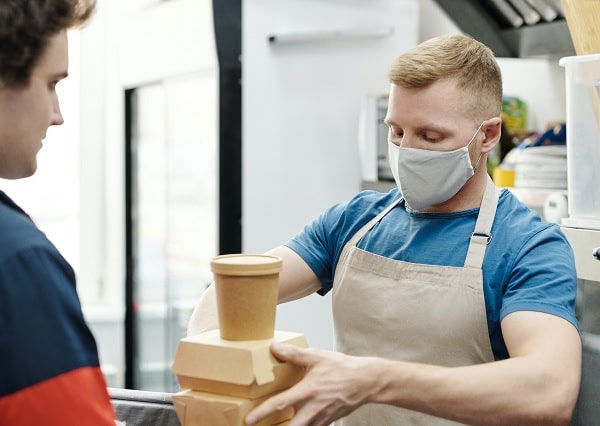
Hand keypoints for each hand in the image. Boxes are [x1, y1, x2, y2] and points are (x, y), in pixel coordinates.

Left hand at [245, 342, 383, 425]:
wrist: (366, 381)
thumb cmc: (342, 368)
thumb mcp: (317, 357)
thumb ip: (294, 354)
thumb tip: (275, 348)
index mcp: (307, 391)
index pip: (280, 404)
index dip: (262, 413)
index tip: (248, 420)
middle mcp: (313, 408)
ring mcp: (320, 418)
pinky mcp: (327, 422)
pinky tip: (296, 423)